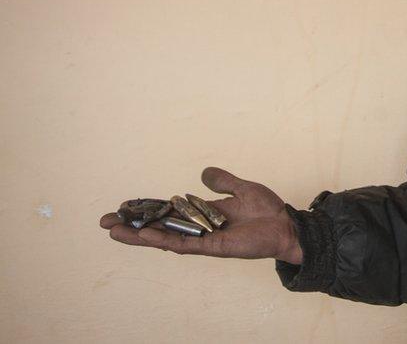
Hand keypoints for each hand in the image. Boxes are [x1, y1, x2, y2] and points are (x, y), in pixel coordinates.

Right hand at [99, 167, 302, 264]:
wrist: (286, 225)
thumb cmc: (267, 210)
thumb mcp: (242, 188)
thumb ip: (222, 181)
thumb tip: (203, 173)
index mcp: (203, 214)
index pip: (167, 212)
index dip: (146, 210)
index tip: (122, 208)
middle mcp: (199, 228)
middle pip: (159, 227)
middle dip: (133, 226)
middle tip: (105, 222)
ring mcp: (204, 239)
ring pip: (165, 239)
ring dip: (141, 236)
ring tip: (115, 231)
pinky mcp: (213, 247)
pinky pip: (185, 245)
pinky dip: (166, 240)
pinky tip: (147, 237)